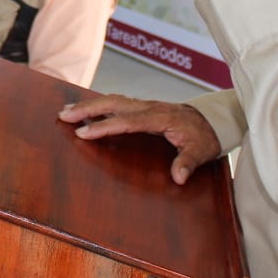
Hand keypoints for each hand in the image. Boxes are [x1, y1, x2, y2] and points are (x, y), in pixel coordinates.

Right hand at [59, 95, 221, 184]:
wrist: (214, 119)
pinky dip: (101, 104)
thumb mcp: (201, 151)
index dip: (103, 126)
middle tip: (63, 115)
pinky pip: (118, 103)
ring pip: (113, 101)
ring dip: (90, 105)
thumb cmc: (206, 136)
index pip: (125, 121)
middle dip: (86, 109)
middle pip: (112, 104)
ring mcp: (145, 106)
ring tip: (68, 110)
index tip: (82, 132)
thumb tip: (178, 177)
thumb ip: (188, 162)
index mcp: (159, 118)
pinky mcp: (144, 108)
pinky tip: (89, 110)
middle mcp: (149, 108)